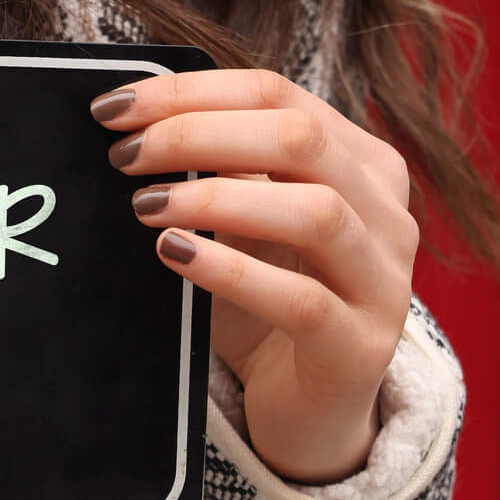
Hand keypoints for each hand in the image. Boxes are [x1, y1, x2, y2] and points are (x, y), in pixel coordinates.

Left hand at [90, 68, 418, 484]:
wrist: (307, 407)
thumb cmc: (263, 305)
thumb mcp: (239, 226)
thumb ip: (213, 173)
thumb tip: (129, 124)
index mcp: (361, 163)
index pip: (277, 94)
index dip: (191, 92)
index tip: (114, 109)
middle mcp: (385, 213)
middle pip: (299, 139)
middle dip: (198, 135)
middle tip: (124, 157)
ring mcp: (383, 281)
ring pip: (315, 212)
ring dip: (217, 200)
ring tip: (146, 206)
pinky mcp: (359, 348)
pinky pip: (301, 301)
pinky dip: (231, 273)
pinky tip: (175, 257)